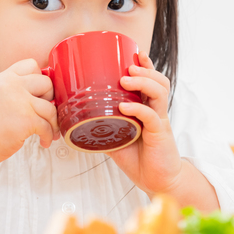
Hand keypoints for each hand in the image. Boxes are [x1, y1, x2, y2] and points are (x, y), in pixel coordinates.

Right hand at [0, 59, 59, 166]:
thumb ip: (17, 87)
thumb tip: (48, 88)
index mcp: (5, 78)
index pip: (32, 64)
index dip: (40, 78)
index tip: (39, 94)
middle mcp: (11, 86)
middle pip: (46, 83)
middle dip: (50, 99)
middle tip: (43, 112)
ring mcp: (19, 102)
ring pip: (50, 108)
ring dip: (52, 123)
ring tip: (49, 132)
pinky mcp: (26, 120)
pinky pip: (47, 126)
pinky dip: (48, 136)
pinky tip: (43, 141)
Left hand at [106, 51, 183, 195]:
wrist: (158, 180)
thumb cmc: (139, 157)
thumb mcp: (115, 138)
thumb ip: (102, 126)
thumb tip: (74, 118)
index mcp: (148, 107)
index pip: (151, 80)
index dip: (146, 65)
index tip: (136, 53)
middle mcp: (157, 111)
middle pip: (159, 81)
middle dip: (144, 70)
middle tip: (128, 67)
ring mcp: (160, 121)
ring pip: (159, 93)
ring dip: (143, 83)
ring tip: (127, 79)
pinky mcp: (160, 134)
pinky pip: (151, 117)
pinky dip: (138, 109)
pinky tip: (125, 107)